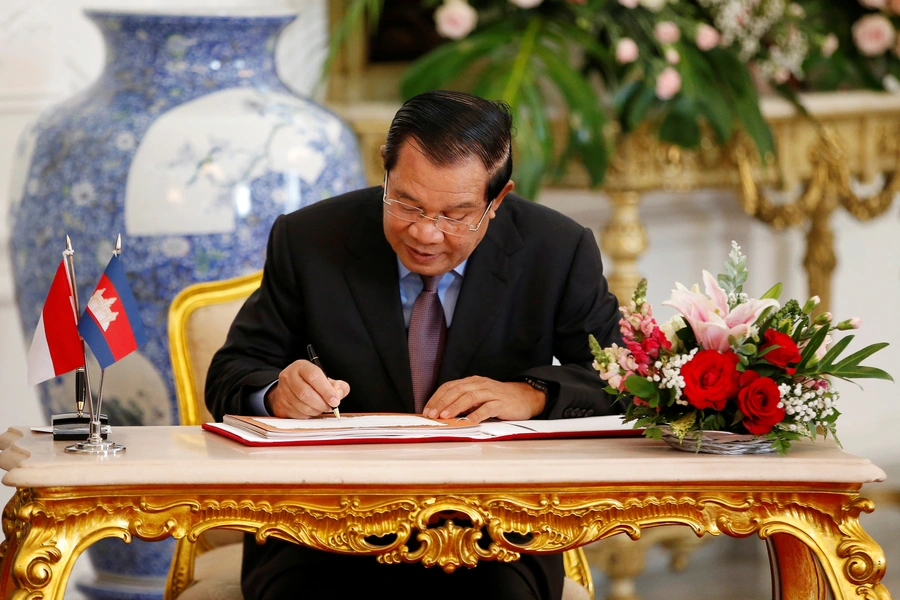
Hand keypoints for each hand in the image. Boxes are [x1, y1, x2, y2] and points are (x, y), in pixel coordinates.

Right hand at [265, 360, 349, 418]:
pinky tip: (311, 410)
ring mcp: (282, 391)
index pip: (314, 377)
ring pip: (302, 406)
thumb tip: (339, 395)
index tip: (335, 401)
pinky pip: (297, 414)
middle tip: (330, 407)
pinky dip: (308, 415)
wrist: (290, 389)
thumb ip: (338, 386)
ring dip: (316, 410)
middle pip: (306, 393)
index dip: (326, 391)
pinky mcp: (280, 405)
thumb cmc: (311, 384)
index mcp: (301, 366)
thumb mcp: (326, 380)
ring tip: (321, 408)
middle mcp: (289, 376)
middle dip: (322, 403)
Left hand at [422, 376, 545, 423]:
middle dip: (442, 403)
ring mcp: (491, 392)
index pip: (450, 386)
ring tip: (446, 417)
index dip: (437, 398)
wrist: (525, 397)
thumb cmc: (499, 399)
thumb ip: (464, 401)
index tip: (427, 410)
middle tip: (432, 415)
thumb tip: (442, 413)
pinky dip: (477, 414)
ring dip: (455, 407)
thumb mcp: (479, 396)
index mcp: (472, 381)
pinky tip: (469, 421)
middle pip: (457, 390)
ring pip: (470, 397)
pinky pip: (488, 408)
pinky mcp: (502, 403)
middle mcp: (480, 384)